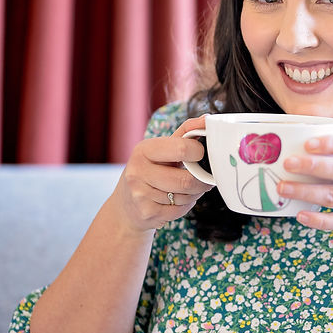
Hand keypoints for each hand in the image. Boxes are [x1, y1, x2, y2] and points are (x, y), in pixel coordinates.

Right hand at [113, 116, 213, 233]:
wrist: (126, 206)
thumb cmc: (150, 171)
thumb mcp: (161, 150)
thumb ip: (185, 133)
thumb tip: (207, 120)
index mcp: (144, 150)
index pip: (182, 148)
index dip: (198, 153)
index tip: (200, 155)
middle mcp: (138, 171)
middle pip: (186, 180)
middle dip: (201, 181)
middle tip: (204, 179)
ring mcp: (140, 194)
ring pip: (185, 197)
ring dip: (194, 194)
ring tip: (187, 189)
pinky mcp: (146, 212)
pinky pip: (180, 211)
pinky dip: (185, 207)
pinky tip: (176, 201)